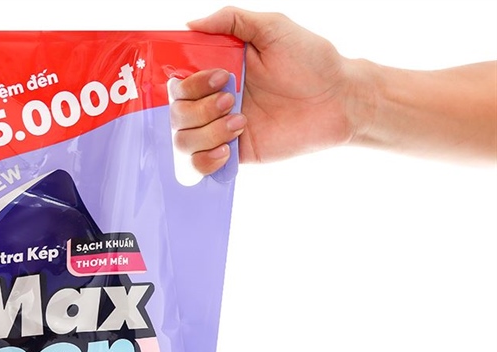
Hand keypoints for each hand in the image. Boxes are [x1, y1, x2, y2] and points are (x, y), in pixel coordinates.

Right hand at [171, 7, 364, 170]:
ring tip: (240, 123)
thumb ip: (231, 20)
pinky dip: (205, 161)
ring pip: (182, 141)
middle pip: (175, 113)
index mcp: (217, 72)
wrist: (339, 99)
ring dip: (206, 133)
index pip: (178, 83)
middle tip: (232, 99)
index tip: (219, 76)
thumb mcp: (272, 27)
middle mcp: (214, 102)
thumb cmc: (311, 60)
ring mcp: (222, 130)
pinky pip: (198, 167)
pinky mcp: (235, 154)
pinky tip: (227, 150)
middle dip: (198, 108)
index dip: (189, 83)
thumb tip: (190, 24)